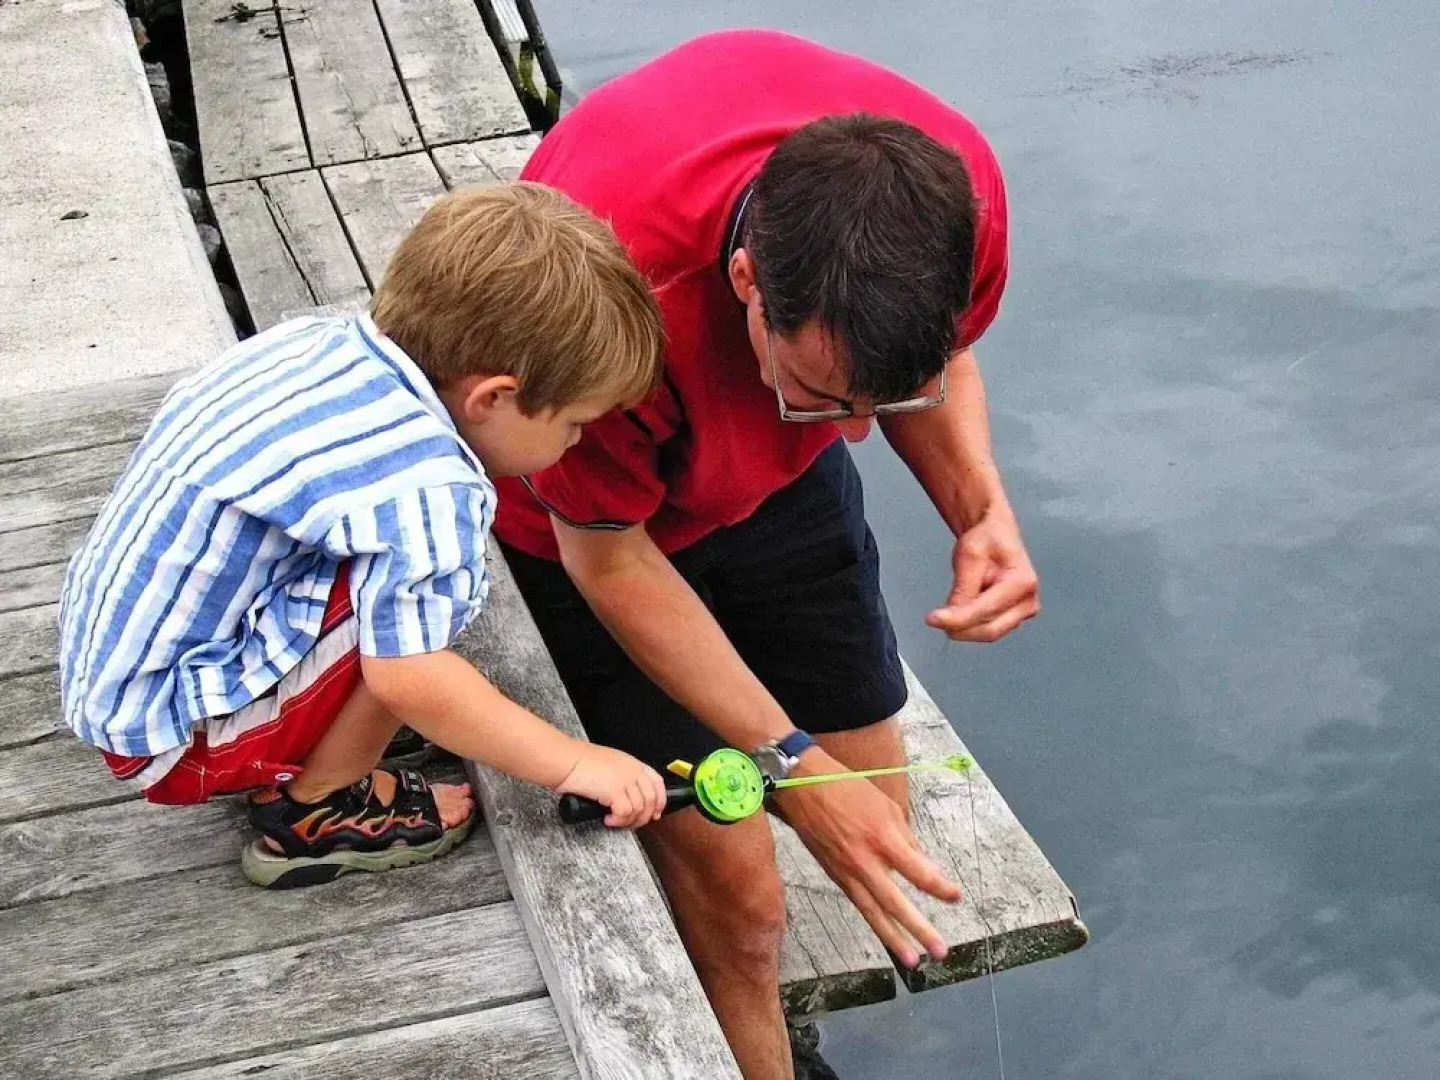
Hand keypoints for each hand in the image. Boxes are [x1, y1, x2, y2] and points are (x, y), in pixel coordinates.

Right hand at [555, 744, 666, 828]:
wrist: (565, 760)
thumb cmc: (578, 761)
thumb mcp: (608, 763)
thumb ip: (620, 775)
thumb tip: (624, 795)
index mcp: (632, 763)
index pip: (657, 782)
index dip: (660, 800)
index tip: (655, 813)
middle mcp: (632, 770)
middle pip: (651, 799)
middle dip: (644, 816)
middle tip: (631, 824)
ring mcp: (625, 780)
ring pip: (639, 809)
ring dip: (628, 821)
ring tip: (614, 821)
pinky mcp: (614, 791)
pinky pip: (625, 813)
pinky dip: (618, 821)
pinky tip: (607, 820)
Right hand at [775, 750, 961, 967]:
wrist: (802, 788)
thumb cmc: (848, 790)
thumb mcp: (887, 806)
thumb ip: (907, 839)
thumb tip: (926, 866)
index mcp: (881, 838)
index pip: (917, 871)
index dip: (939, 887)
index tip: (956, 897)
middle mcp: (864, 861)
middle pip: (895, 903)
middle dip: (919, 929)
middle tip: (941, 951)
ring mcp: (847, 872)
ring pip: (873, 913)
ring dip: (894, 939)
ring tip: (913, 961)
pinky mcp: (836, 876)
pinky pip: (860, 904)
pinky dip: (875, 921)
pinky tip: (889, 935)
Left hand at [926, 503, 1038, 641]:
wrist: (996, 536)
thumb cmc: (987, 540)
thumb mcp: (969, 555)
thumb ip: (962, 588)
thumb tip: (951, 616)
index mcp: (1022, 582)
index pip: (986, 610)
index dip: (957, 618)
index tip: (933, 619)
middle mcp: (1027, 601)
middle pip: (989, 630)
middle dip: (959, 627)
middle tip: (935, 618)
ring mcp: (1022, 613)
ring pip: (987, 633)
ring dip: (964, 625)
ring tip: (957, 598)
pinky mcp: (1012, 619)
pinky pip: (986, 630)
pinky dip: (970, 623)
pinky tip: (964, 606)